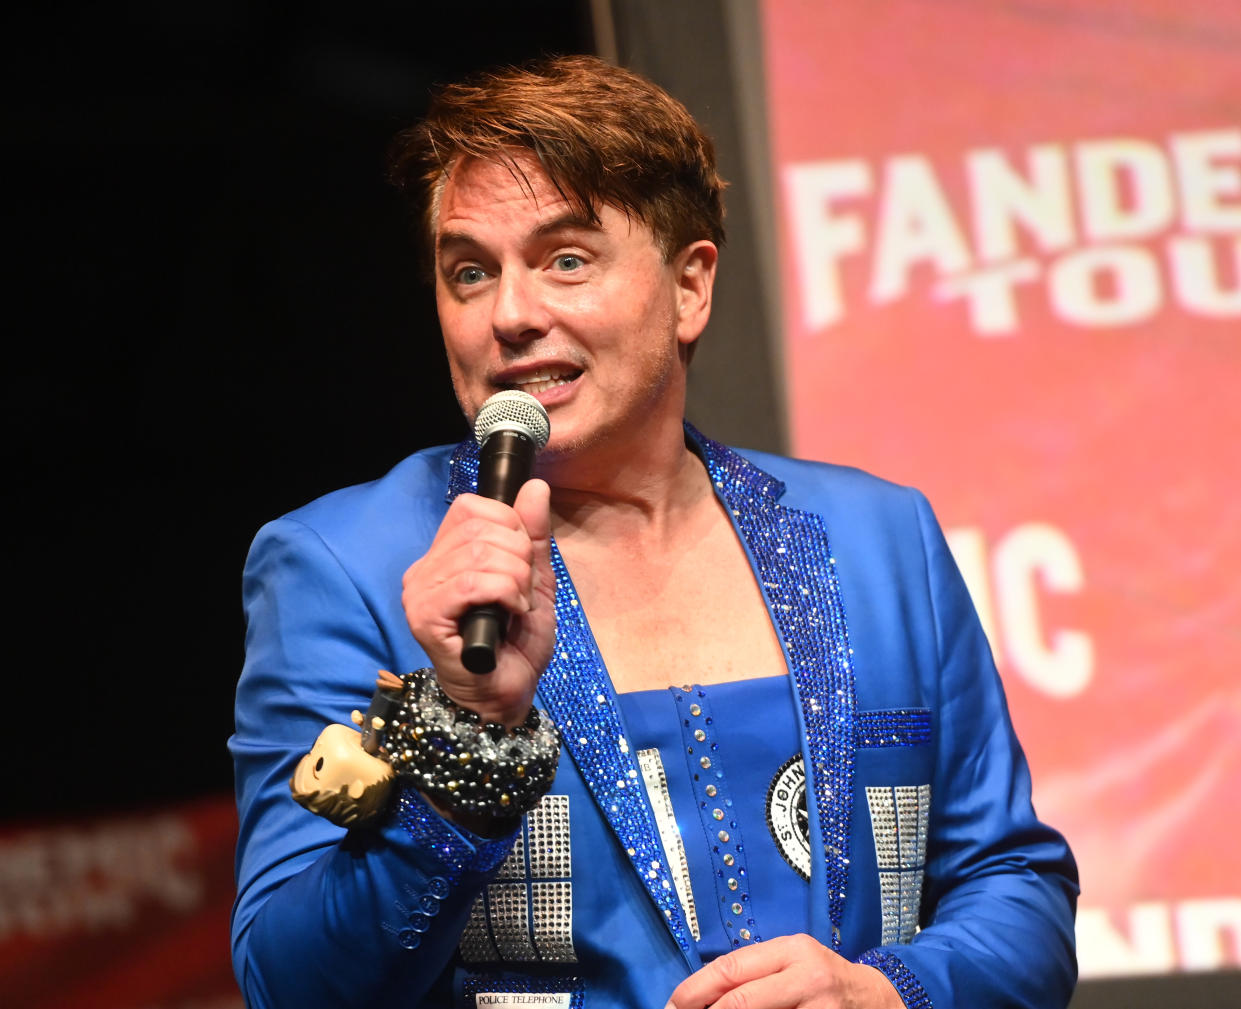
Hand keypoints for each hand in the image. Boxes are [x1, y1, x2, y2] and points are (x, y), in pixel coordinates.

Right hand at [401, 478, 554, 726]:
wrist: (507, 695)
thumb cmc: (516, 644)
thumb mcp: (534, 579)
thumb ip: (533, 535)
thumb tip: (534, 487)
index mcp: (444, 555)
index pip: (471, 508)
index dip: (510, 527)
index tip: (523, 563)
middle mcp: (424, 570)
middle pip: (480, 528)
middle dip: (519, 557)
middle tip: (522, 593)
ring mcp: (420, 594)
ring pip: (480, 555)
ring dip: (516, 581)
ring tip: (516, 608)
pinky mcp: (425, 618)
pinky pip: (472, 584)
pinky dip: (505, 595)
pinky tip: (509, 616)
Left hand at [665, 934, 903, 1008]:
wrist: (877, 1000)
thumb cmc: (821, 979)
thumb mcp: (791, 963)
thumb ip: (754, 972)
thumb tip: (700, 996)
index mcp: (791, 951)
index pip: (733, 968)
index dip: (697, 989)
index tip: (673, 1004)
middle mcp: (806, 977)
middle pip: (742, 1001)